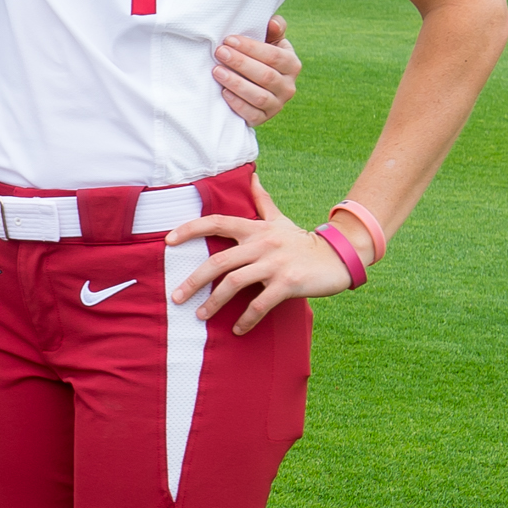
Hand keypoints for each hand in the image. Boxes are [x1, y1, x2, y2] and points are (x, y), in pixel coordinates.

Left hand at [163, 184, 351, 334]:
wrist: (339, 257)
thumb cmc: (302, 241)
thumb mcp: (280, 220)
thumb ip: (263, 202)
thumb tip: (251, 177)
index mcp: (255, 229)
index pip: (216, 222)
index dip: (190, 229)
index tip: (168, 241)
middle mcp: (261, 244)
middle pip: (218, 261)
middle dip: (193, 281)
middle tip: (176, 297)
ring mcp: (274, 264)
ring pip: (234, 284)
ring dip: (213, 303)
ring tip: (200, 316)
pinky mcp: (288, 283)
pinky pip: (260, 304)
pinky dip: (246, 319)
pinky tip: (237, 330)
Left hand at [215, 15, 298, 126]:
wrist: (254, 87)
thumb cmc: (260, 58)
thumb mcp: (270, 42)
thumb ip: (274, 30)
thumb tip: (273, 22)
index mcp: (292, 65)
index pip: (274, 56)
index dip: (251, 48)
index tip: (229, 39)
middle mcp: (288, 87)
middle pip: (265, 76)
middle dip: (240, 63)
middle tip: (220, 52)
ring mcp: (277, 105)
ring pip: (258, 96)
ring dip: (236, 83)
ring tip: (217, 71)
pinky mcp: (263, 118)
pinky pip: (251, 114)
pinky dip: (237, 104)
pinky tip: (223, 92)